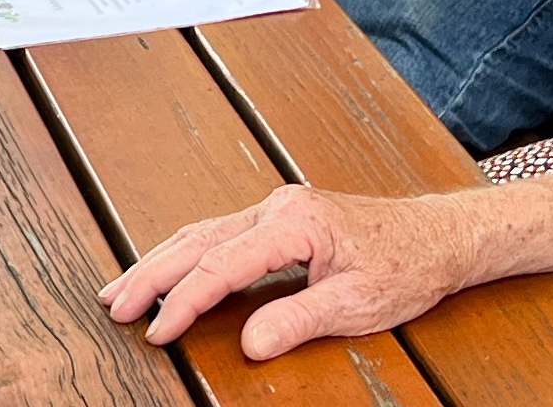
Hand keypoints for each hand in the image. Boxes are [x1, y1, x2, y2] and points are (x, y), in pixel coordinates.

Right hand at [101, 186, 464, 359]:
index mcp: (297, 223)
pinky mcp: (283, 220)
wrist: (439, 236)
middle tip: (113, 307)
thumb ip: (301, 320)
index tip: (158, 334)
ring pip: (205, 234)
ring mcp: (280, 209)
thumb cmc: (406, 264)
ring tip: (120, 290)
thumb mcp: (358, 302)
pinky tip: (167, 270)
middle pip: (200, 242)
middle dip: (153, 275)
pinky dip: (187, 254)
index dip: (186, 302)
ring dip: (161, 261)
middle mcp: (281, 207)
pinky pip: (222, 235)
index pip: (223, 265)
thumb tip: (250, 344)